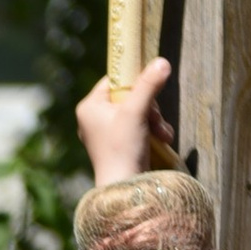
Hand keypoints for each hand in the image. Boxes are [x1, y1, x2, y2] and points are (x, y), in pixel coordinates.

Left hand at [77, 56, 171, 189]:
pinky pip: (137, 126)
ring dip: (154, 119)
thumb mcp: (137, 111)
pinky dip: (151, 130)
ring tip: (161, 134)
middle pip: (129, 95)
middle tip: (155, 120)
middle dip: (149, 107)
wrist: (124, 188)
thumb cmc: (123, 148)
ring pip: (137, 110)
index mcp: (89, 106)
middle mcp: (92, 118)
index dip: (135, 82)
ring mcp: (103, 132)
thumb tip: (162, 61)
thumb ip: (148, 84)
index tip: (150, 90)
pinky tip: (161, 140)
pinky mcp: (116, 144)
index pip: (115, 79)